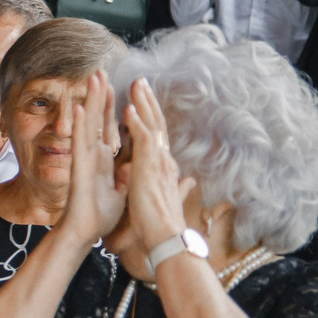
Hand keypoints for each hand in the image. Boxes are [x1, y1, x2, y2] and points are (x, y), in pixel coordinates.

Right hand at [58, 74, 125, 248]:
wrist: (86, 233)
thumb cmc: (100, 217)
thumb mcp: (121, 194)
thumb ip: (125, 179)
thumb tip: (131, 168)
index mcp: (104, 160)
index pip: (109, 128)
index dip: (113, 108)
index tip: (117, 87)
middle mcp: (94, 155)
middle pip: (99, 120)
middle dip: (101, 95)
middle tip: (101, 71)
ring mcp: (86, 160)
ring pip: (89, 124)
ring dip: (91, 101)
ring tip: (94, 78)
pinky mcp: (80, 169)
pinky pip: (81, 144)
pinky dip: (81, 126)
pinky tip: (81, 108)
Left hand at [119, 79, 196, 267]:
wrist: (165, 237)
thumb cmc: (163, 223)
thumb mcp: (169, 199)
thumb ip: (178, 187)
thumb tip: (188, 182)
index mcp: (165, 166)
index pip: (159, 135)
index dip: (153, 116)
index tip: (145, 100)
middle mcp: (164, 160)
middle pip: (157, 123)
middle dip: (148, 101)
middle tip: (140, 80)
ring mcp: (159, 161)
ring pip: (152, 125)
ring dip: (143, 103)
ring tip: (135, 84)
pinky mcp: (149, 167)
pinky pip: (144, 139)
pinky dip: (137, 122)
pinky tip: (129, 108)